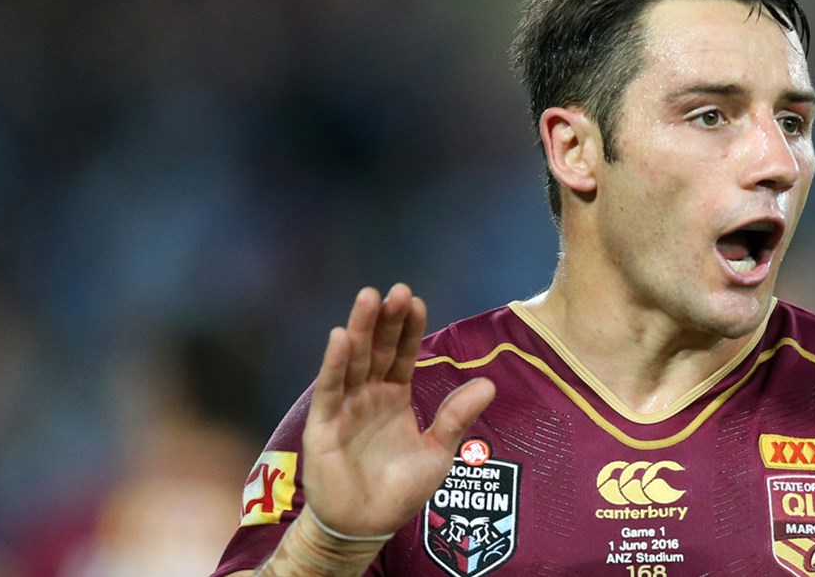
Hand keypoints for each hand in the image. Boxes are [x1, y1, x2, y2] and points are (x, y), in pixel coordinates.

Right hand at [300, 284, 496, 536]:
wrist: (367, 525)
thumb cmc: (400, 489)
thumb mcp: (438, 451)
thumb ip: (457, 416)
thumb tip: (490, 383)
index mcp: (395, 397)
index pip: (403, 354)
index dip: (409, 329)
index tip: (417, 301)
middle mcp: (368, 395)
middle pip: (377, 349)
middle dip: (386, 320)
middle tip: (397, 290)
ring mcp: (345, 407)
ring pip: (353, 361)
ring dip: (359, 330)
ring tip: (369, 297)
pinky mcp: (323, 425)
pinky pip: (330, 390)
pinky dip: (334, 364)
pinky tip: (340, 337)